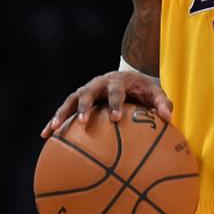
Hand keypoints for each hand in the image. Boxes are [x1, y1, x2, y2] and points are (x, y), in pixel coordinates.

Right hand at [40, 70, 173, 137]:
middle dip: (84, 107)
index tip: (115, 119)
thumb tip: (168, 118)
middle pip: (88, 93)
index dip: (114, 103)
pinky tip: (45, 136)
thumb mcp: (155, 92)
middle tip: (82, 122)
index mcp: (118, 81)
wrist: (128, 77)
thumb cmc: (143, 89)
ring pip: (70, 100)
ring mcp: (86, 90)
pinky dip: (54, 121)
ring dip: (62, 114)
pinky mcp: (77, 100)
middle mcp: (98, 83)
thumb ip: (162, 103)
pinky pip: (63, 111)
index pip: (116, 91)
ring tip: (54, 130)